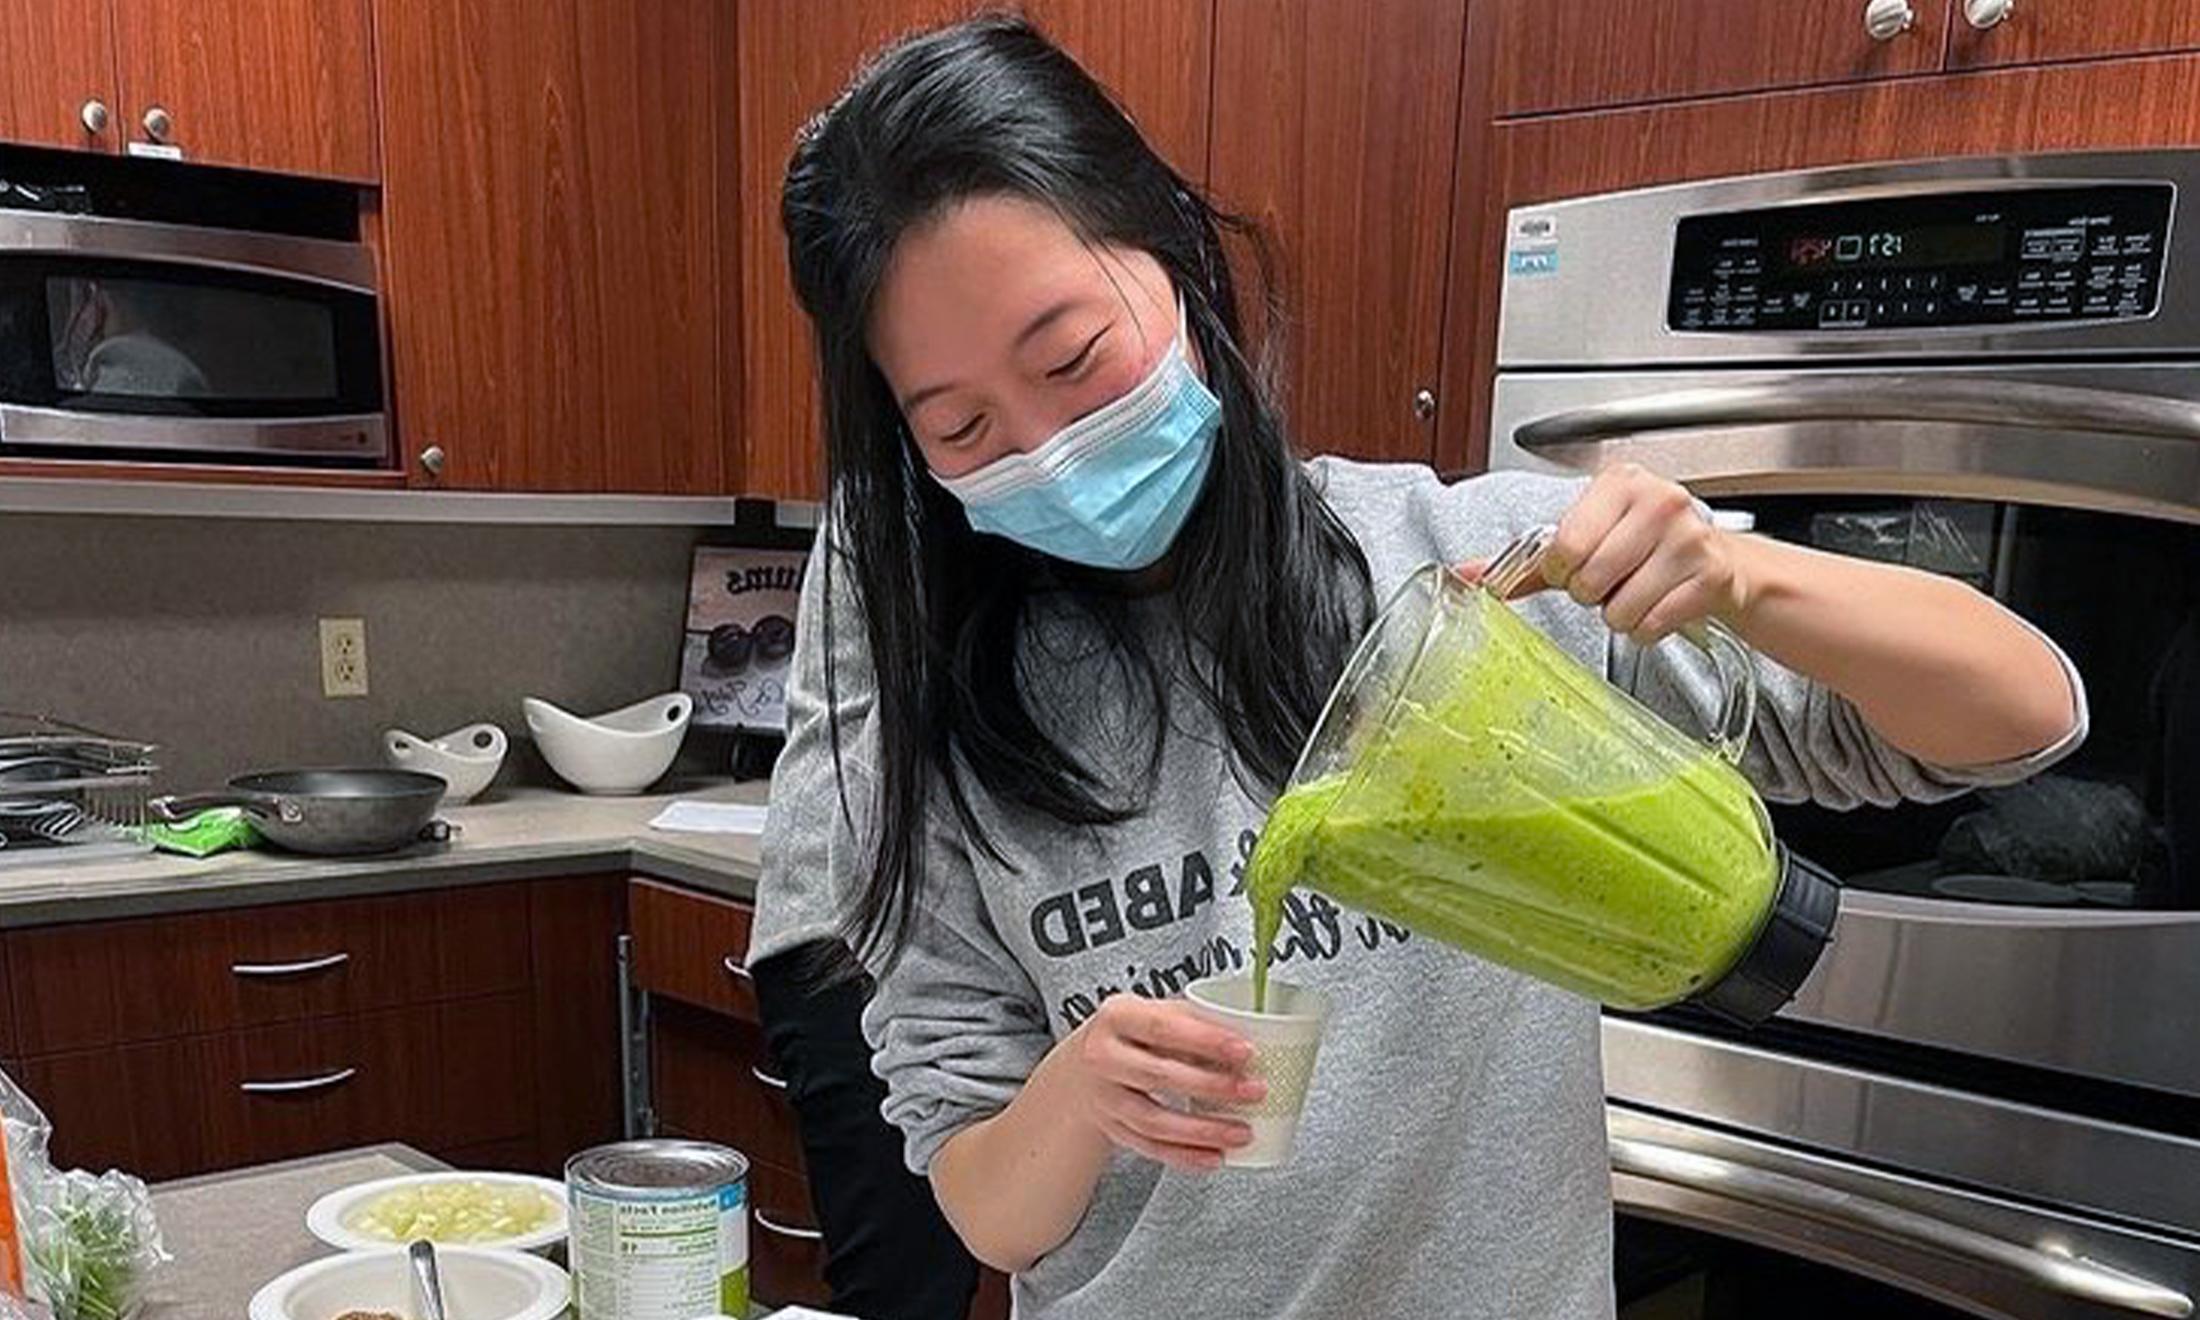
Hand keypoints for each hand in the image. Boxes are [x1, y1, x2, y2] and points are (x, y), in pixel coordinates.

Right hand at [1057, 995, 1262, 1170]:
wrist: (1081, 1068)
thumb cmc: (1131, 1036)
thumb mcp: (1153, 1013)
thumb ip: (1195, 1021)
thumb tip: (1254, 1033)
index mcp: (1117, 1017)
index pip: (1163, 1028)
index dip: (1206, 1041)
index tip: (1246, 1051)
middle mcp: (1103, 1057)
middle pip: (1160, 1076)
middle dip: (1213, 1087)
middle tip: (1254, 1091)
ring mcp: (1104, 1097)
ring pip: (1155, 1120)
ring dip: (1203, 1131)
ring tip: (1241, 1132)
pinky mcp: (1111, 1128)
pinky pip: (1149, 1148)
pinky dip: (1184, 1156)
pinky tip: (1213, 1157)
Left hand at [1467, 464, 1749, 644]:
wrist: (1715, 561)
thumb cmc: (1643, 546)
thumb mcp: (1586, 539)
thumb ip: (1525, 560)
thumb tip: (1464, 576)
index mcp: (1619, 484)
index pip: (1563, 546)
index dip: (1561, 571)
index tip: (1574, 566)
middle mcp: (1658, 501)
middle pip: (1589, 581)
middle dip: (1591, 594)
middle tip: (1611, 580)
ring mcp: (1689, 538)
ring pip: (1619, 610)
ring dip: (1620, 614)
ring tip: (1637, 589)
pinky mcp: (1710, 576)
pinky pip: (1651, 626)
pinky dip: (1648, 628)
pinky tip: (1660, 603)